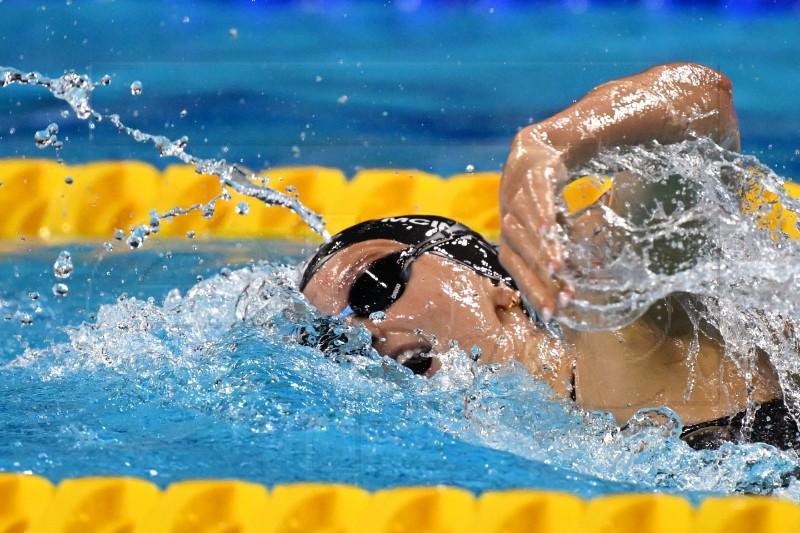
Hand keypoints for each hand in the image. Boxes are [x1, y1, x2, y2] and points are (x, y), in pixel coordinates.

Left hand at [499, 133, 572, 321]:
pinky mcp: (529, 176)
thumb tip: (592, 277)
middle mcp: (507, 223)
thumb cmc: (547, 198)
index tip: (554, 315)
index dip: (536, 293)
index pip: (520, 273)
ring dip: (542, 249)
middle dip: (542, 280)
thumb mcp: (553, 228)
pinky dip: (541, 211)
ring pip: (527, 228)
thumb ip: (564, 251)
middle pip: (522, 257)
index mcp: (510, 240)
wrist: (540, 151)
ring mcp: (514, 198)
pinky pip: (535, 196)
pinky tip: (550, 227)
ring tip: (560, 269)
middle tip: (563, 301)